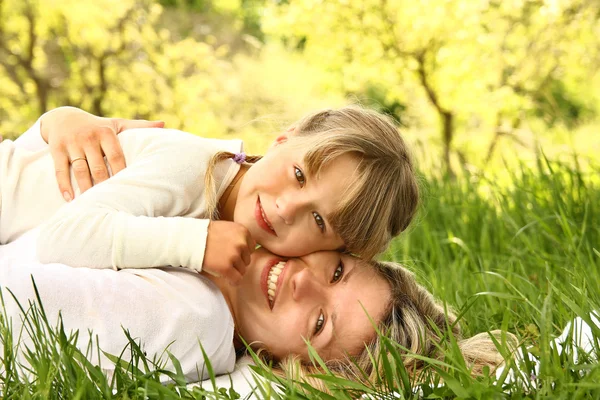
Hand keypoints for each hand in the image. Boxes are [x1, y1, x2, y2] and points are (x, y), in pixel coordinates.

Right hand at [42, 107, 164, 200]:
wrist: (63, 117)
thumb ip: (139, 126)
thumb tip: (164, 124)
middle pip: (98, 166)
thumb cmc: (97, 126)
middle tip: (112, 202)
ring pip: (80, 170)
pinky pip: (60, 170)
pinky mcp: (56, 149)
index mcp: (106, 133)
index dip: (122, 173)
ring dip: (85, 188)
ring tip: (91, 204)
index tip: (129, 189)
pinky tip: (70, 199)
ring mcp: (72, 143)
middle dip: (104, 184)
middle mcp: (89, 137)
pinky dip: (64, 186)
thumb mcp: (117, 124)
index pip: (116, 156)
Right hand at [202, 221, 255, 285]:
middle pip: (247, 260)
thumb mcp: (228, 228)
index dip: (241, 252)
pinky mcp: (226, 268)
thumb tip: (253, 247)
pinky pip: (237, 280)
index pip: (251, 248)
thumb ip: (240, 236)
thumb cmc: (207, 234)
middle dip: (237, 261)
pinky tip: (226, 278)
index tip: (231, 252)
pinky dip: (233, 281)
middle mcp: (241, 243)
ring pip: (242, 270)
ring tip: (221, 264)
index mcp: (243, 232)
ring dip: (233, 270)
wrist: (190, 239)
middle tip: (223, 258)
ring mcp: (234, 256)